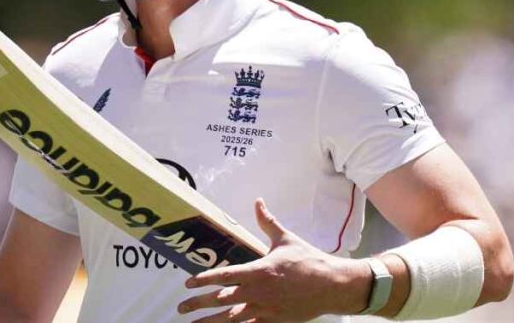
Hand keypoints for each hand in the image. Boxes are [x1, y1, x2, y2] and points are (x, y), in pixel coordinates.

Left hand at [177, 198, 371, 321]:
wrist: (332, 285)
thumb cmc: (308, 260)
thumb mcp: (286, 239)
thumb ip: (267, 222)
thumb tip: (258, 201)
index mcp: (258, 270)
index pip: (224, 275)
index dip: (203, 280)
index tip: (187, 283)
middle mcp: (258, 292)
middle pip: (221, 300)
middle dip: (199, 304)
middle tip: (180, 307)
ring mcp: (265, 309)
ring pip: (232, 319)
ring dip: (210, 322)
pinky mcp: (274, 320)